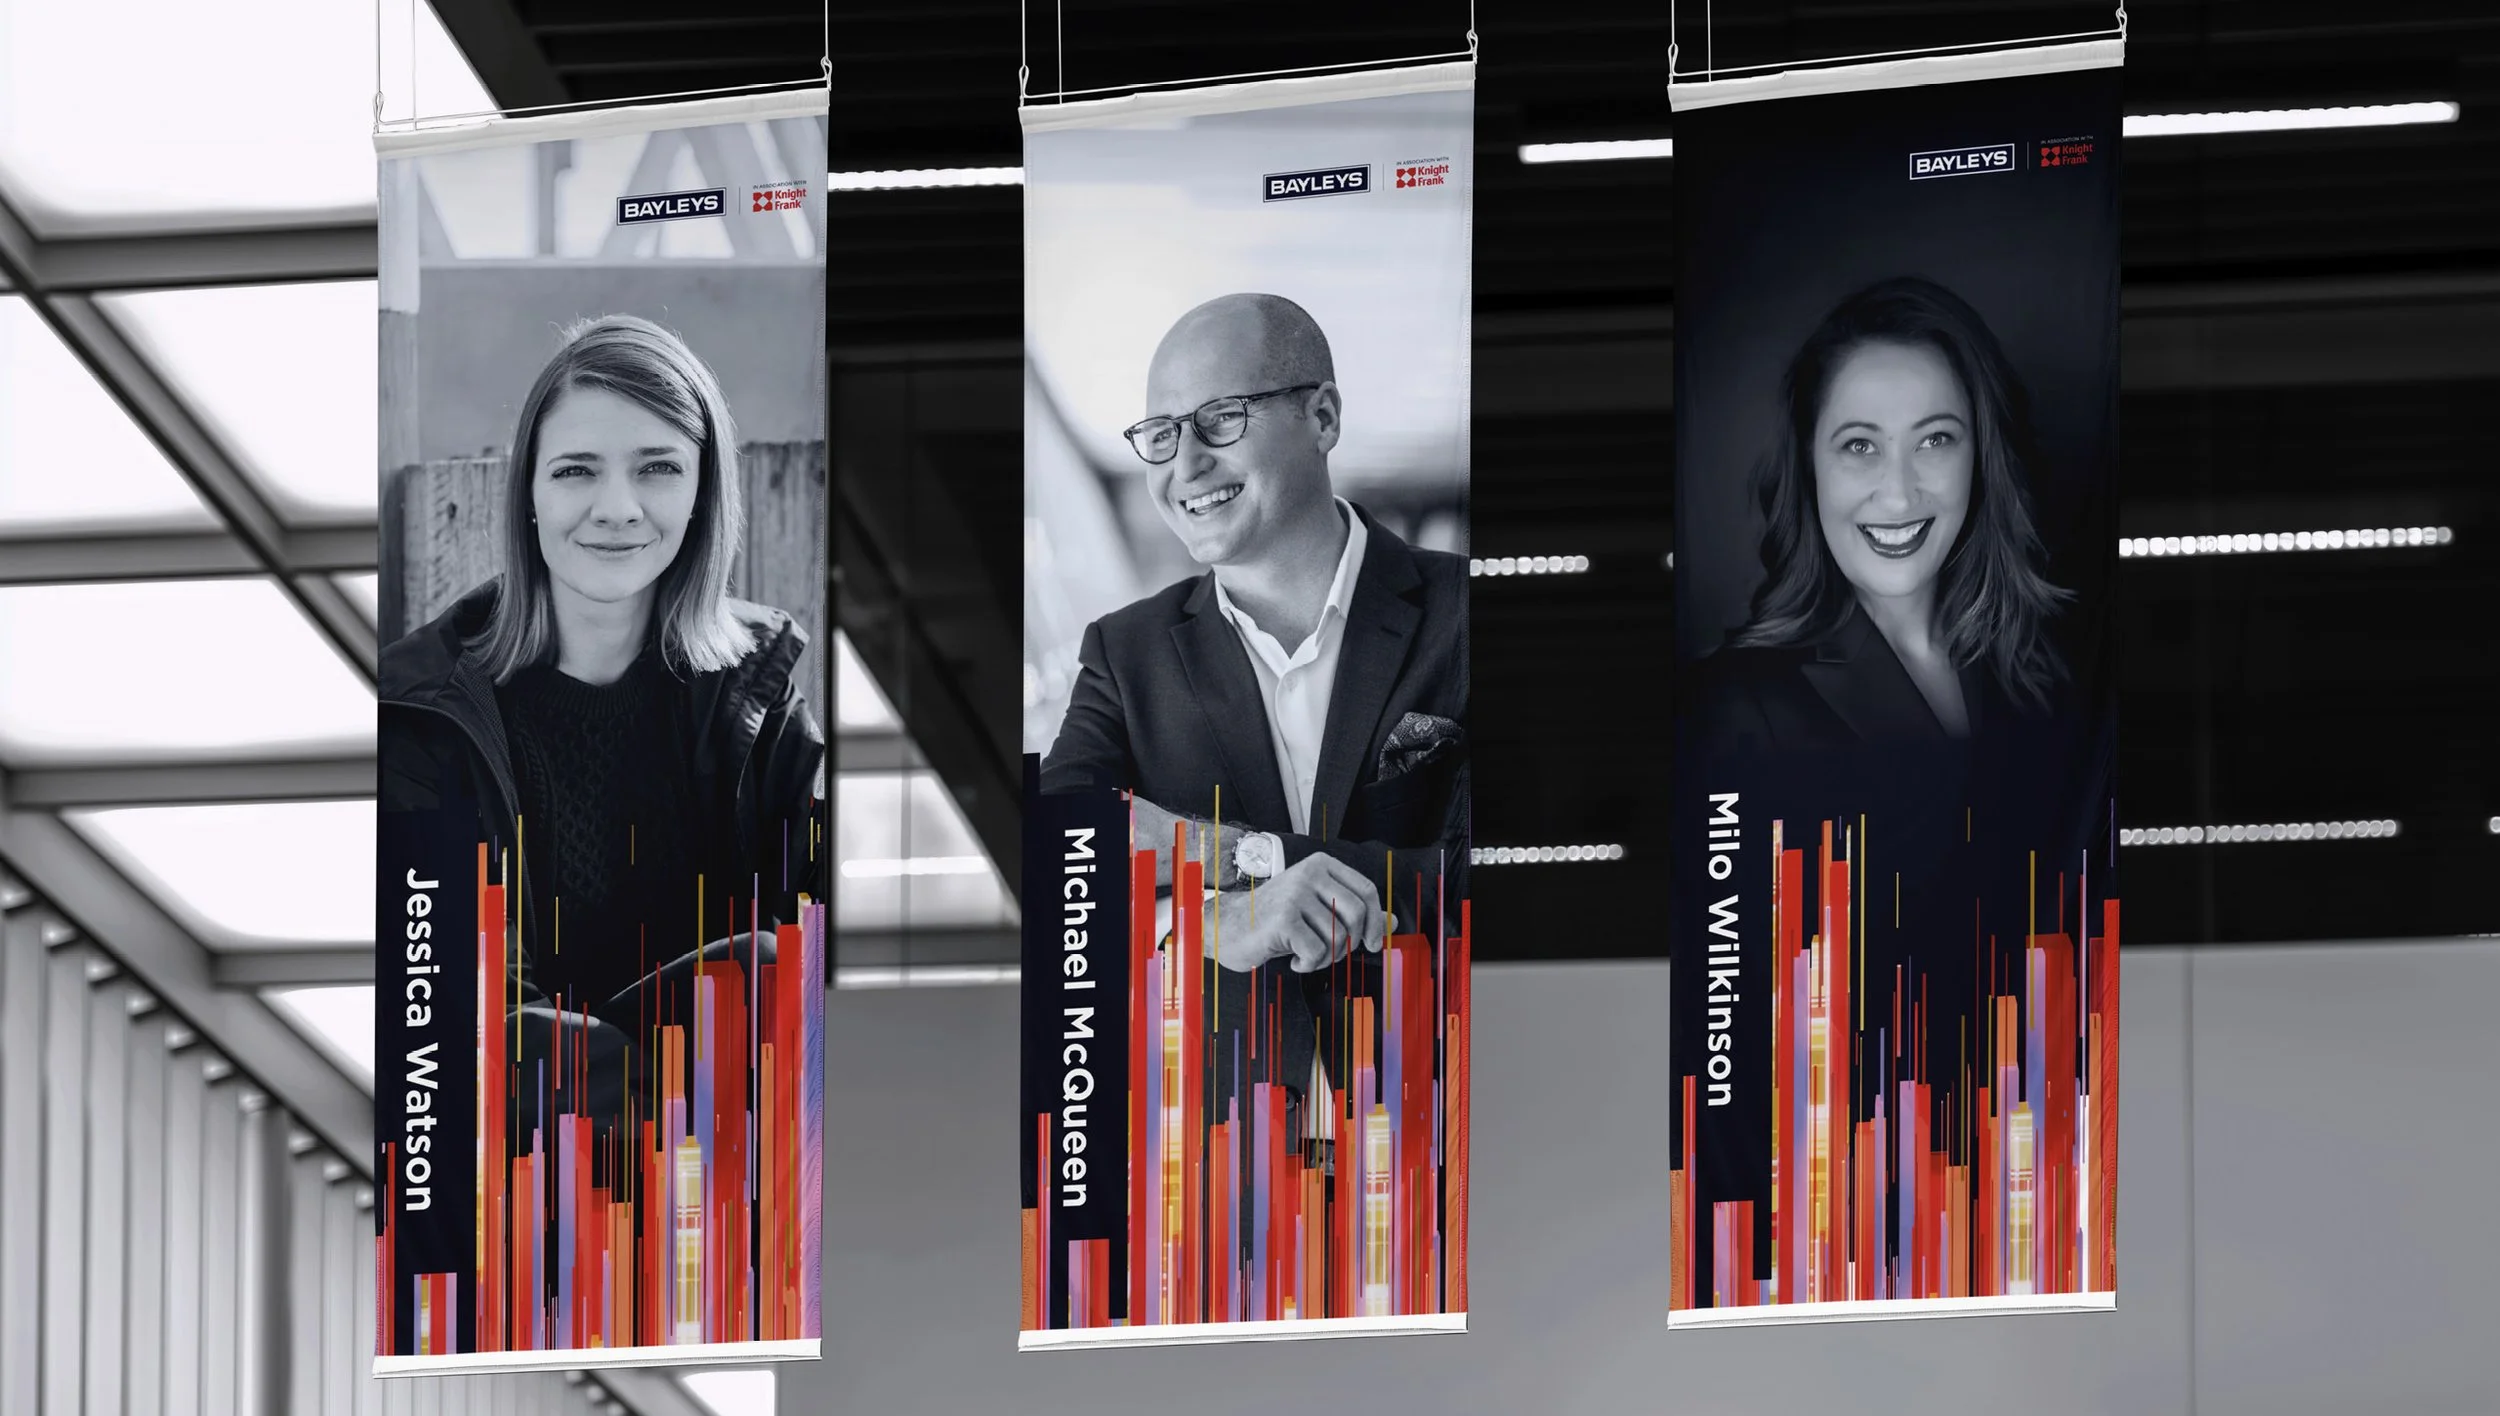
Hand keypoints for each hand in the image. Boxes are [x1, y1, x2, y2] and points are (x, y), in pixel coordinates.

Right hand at [1206, 853, 1383, 973]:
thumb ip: (1354, 914)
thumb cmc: (1276, 921)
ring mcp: (1295, 894)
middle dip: (1352, 943)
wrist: (1227, 927)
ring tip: (1308, 955)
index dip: (1376, 922)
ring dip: (1327, 957)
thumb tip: (1394, 922)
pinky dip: (1309, 964)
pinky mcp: (1283, 918)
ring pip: (1337, 936)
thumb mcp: (1318, 912)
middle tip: (1334, 954)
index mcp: (1321, 865)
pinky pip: (1316, 952)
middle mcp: (1309, 873)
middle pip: (1357, 914)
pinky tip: (1294, 960)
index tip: (1374, 944)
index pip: (1366, 890)